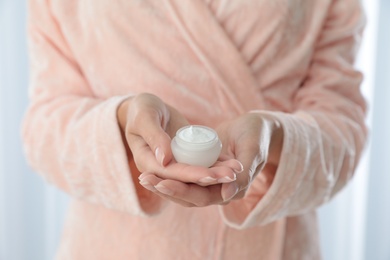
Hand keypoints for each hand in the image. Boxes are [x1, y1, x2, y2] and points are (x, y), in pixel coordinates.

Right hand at [117, 93, 240, 191]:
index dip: (190, 175)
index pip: (171, 173)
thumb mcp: (145, 117)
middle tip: (230, 176)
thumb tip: (164, 160)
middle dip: (209, 179)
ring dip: (217, 175)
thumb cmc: (142, 109)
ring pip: (197, 175)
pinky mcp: (186, 158)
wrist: (148, 108)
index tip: (209, 175)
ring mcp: (175, 164)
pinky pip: (202, 164)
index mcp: (147, 162)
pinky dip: (217, 165)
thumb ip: (153, 136)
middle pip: (187, 180)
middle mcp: (162, 168)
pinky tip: (234, 164)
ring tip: (235, 170)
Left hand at [137, 112, 282, 206]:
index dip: (181, 190)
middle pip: (187, 196)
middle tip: (144, 179)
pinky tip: (152, 169)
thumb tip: (225, 195)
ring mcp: (209, 183)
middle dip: (165, 189)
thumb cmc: (257, 136)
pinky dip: (169, 174)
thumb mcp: (253, 150)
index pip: (201, 196)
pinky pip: (183, 176)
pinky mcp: (203, 171)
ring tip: (142, 177)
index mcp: (231, 191)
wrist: (257, 128)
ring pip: (182, 188)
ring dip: (163, 184)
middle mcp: (218, 192)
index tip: (161, 182)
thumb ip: (244, 174)